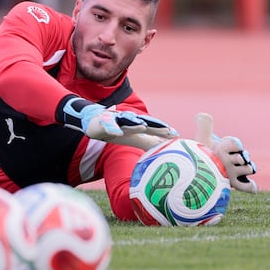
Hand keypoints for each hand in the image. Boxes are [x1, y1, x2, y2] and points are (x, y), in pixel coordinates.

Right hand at [61, 97, 176, 142]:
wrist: (93, 120)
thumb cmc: (117, 130)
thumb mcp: (134, 138)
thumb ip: (149, 142)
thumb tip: (166, 149)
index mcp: (136, 125)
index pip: (153, 126)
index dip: (163, 130)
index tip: (175, 135)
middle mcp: (128, 120)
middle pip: (143, 121)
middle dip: (154, 125)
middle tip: (165, 129)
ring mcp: (116, 119)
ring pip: (126, 120)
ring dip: (134, 123)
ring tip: (142, 126)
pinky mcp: (102, 121)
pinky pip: (108, 125)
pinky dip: (112, 128)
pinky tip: (116, 133)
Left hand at [194, 113, 257, 193]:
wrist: (192, 171)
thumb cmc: (199, 154)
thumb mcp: (202, 139)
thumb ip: (204, 125)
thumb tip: (201, 114)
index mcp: (227, 148)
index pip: (235, 143)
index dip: (231, 144)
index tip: (221, 146)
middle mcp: (233, 159)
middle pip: (245, 156)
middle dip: (239, 157)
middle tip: (229, 160)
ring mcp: (235, 171)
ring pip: (249, 168)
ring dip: (242, 169)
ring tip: (230, 171)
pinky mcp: (234, 183)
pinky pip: (248, 186)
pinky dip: (251, 186)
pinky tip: (252, 187)